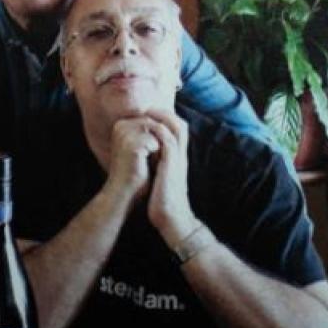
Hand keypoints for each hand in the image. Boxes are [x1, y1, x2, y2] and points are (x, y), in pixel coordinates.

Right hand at [104, 116, 159, 203]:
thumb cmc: (134, 171)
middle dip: (160, 139)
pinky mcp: (132, 144)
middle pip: (155, 124)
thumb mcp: (142, 146)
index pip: (151, 119)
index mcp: (121, 123)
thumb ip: (150, 131)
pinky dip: (158, 154)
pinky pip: (156, 143)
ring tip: (152, 160)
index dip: (159, 134)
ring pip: (157, 132)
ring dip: (160, 147)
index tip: (155, 149)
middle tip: (152, 157)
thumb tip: (170, 118)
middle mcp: (121, 125)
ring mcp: (125, 134)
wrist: (124, 193)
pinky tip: (148, 165)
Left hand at [142, 108, 195, 242]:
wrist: (173, 222)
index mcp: (178, 160)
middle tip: (148, 106)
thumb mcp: (162, 181)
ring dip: (161, 117)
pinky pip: (167, 141)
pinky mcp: (172, 166)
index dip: (166, 119)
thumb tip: (146, 161)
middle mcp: (181, 157)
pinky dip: (158, 131)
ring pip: (176, 128)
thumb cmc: (164, 204)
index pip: (178, 131)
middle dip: (165, 112)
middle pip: (180, 124)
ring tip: (147, 111)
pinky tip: (146, 128)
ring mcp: (178, 161)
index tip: (150, 113)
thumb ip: (158, 169)